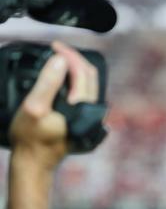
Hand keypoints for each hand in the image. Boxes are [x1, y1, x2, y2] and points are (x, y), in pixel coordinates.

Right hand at [9, 41, 98, 168]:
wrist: (34, 163)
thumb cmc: (31, 138)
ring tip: (58, 59)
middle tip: (57, 48)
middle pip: (90, 76)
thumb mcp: (34, 107)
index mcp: (83, 107)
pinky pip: (84, 94)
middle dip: (75, 59)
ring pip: (89, 85)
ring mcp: (89, 116)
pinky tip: (62, 77)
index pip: (83, 72)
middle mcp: (92, 112)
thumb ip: (48, 83)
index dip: (69, 55)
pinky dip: (75, 80)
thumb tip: (61, 60)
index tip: (54, 45)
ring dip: (76, 69)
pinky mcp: (83, 119)